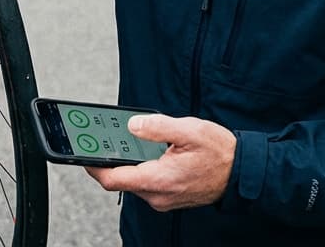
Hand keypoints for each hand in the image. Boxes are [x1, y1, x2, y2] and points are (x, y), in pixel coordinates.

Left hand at [85, 114, 236, 210]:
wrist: (242, 173)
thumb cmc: (219, 152)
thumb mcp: (188, 130)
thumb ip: (157, 127)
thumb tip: (131, 125)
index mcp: (159, 179)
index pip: (112, 179)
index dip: (92, 166)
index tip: (82, 152)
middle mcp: (158, 195)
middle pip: (120, 180)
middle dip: (110, 159)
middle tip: (103, 138)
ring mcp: (163, 199)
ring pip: (133, 182)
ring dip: (128, 163)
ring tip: (128, 142)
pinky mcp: (169, 197)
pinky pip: (146, 184)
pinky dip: (141, 168)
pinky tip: (148, 152)